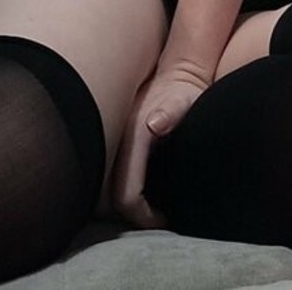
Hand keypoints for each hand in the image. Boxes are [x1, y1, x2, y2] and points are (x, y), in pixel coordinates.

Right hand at [111, 66, 209, 228]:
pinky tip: (147, 188)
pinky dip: (124, 188)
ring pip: (106, 187)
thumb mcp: (183, 100)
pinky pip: (112, 175)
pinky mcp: (118, 142)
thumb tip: (153, 124)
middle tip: (157, 216)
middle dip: (130, 213)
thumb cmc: (185, 91)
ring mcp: (114, 141)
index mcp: (131, 135)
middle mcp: (116, 139)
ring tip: (153, 207)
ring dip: (125, 201)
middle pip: (107, 196)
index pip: (125, 194)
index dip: (143, 216)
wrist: (178, 73)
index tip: (164, 218)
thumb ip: (171, 112)